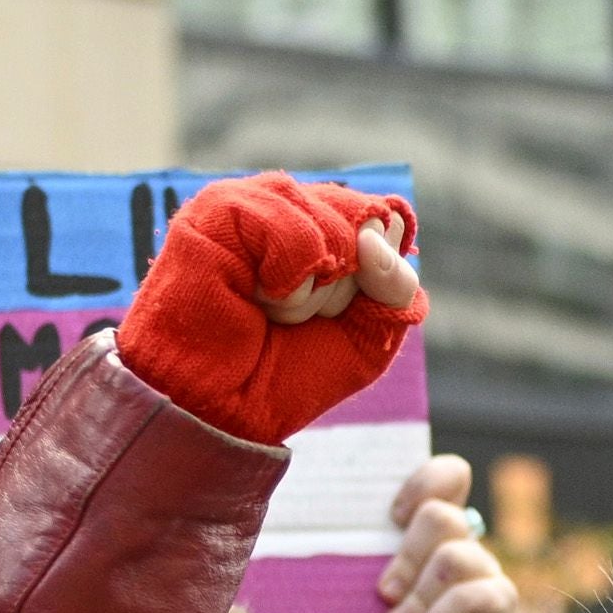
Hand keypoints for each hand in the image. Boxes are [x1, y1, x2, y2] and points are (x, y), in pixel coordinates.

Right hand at [116, 176, 422, 447]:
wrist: (217, 410)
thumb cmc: (281, 374)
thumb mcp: (367, 339)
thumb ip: (396, 286)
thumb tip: (377, 233)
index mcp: (326, 223)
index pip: (391, 221)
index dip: (377, 280)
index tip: (333, 317)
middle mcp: (292, 204)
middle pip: (368, 226)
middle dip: (341, 292)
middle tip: (290, 319)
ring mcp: (254, 201)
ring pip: (335, 231)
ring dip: (310, 295)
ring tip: (266, 311)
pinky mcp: (219, 208)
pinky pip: (294, 234)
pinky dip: (286, 283)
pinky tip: (250, 296)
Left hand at [374, 454, 515, 612]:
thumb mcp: (367, 595)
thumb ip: (363, 558)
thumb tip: (323, 528)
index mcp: (435, 533)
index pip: (452, 476)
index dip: (426, 483)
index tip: (391, 520)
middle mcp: (466, 547)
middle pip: (442, 516)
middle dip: (407, 558)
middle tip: (386, 595)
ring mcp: (487, 574)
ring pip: (454, 556)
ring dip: (419, 598)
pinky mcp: (501, 604)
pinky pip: (473, 594)